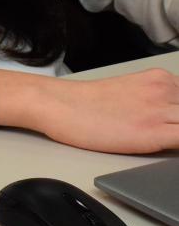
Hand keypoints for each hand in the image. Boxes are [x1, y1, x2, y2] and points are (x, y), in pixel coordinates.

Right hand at [0, 67, 178, 153]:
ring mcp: (161, 110)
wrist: (58, 104)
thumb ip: (157, 102)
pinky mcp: (153, 132)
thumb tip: (172, 120)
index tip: (171, 122)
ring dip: (178, 131)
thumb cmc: (86, 104)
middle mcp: (165, 90)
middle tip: (165, 131)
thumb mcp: (131, 93)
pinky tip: (167, 147)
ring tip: (162, 138)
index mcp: (161, 79)